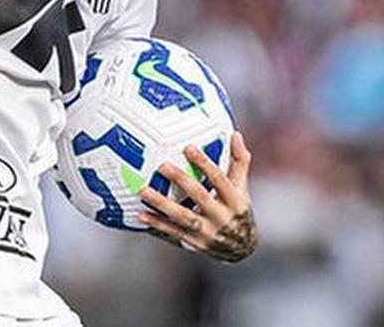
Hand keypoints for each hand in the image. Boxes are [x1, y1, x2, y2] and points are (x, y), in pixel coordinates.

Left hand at [137, 131, 257, 261]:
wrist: (241, 249)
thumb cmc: (238, 209)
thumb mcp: (242, 187)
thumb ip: (239, 162)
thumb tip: (235, 134)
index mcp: (234, 201)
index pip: (220, 179)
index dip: (204, 163)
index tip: (188, 147)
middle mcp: (221, 217)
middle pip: (200, 196)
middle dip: (181, 180)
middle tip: (162, 165)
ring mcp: (207, 232)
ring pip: (182, 217)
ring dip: (162, 205)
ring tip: (143, 191)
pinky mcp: (194, 243)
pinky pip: (173, 233)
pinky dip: (157, 224)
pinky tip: (141, 214)